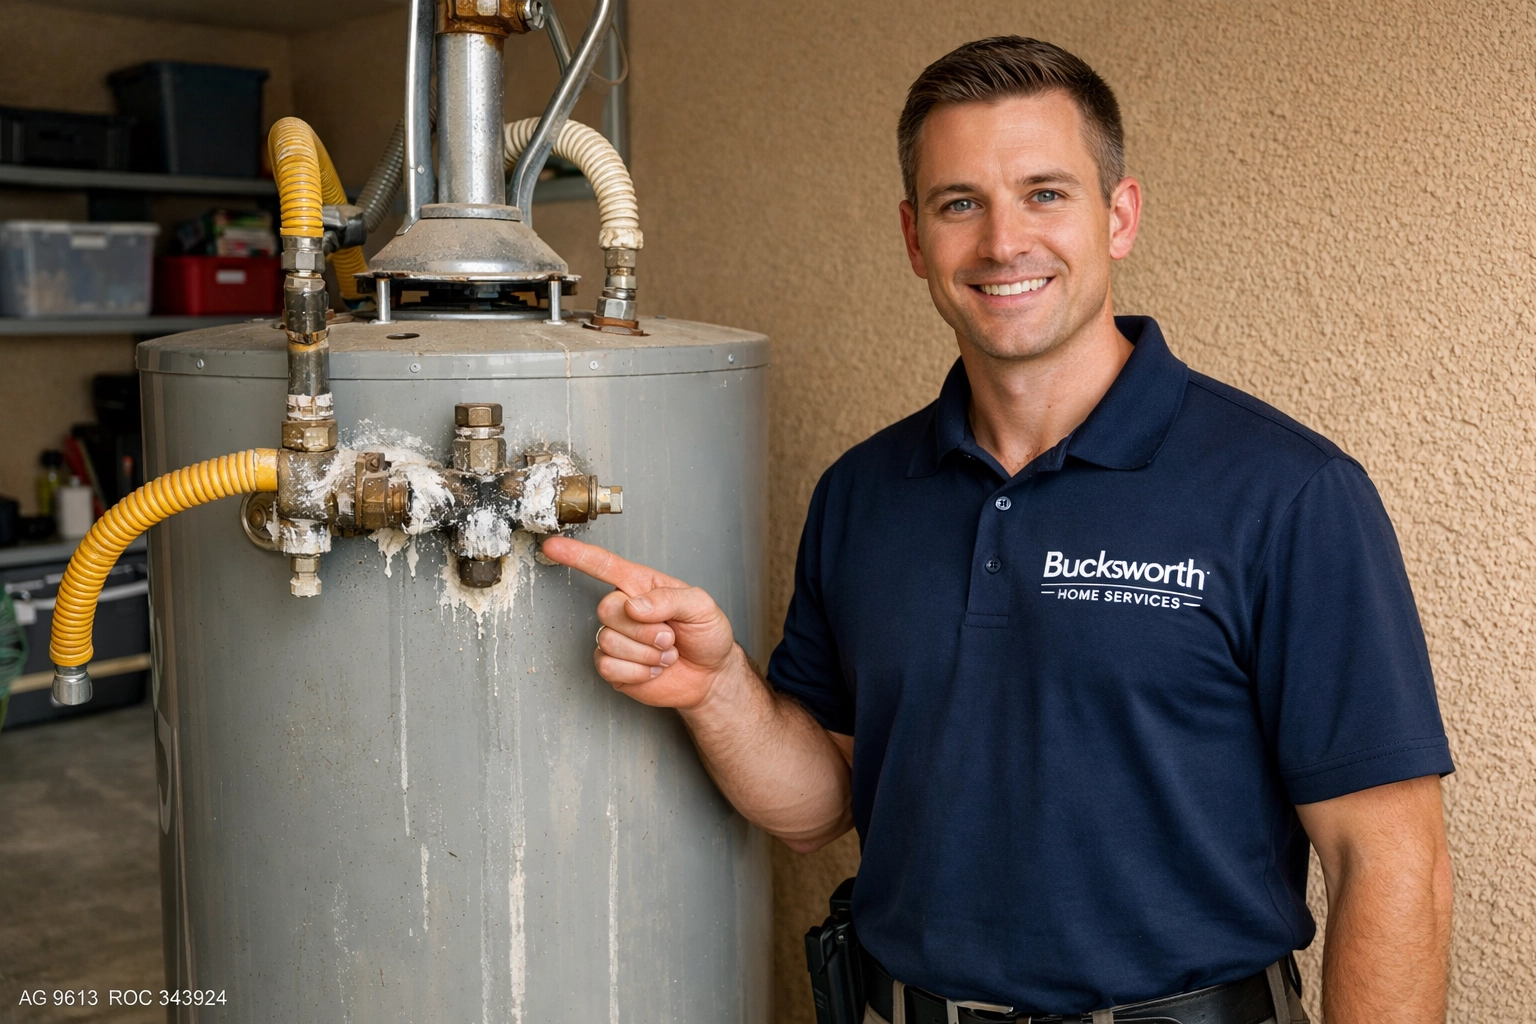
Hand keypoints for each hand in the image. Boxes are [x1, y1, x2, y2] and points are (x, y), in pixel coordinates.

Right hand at [540, 535, 739, 709]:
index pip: (604, 566)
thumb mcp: (702, 606)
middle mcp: (625, 609)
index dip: (577, 555)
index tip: (553, 547)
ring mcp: (617, 637)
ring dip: (646, 653)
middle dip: (644, 629)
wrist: (710, 675)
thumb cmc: (707, 635)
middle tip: (669, 637)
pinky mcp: (614, 666)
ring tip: (665, 653)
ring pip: (608, 640)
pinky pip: (608, 666)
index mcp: (642, 586)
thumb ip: (670, 598)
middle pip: (607, 609)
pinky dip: (637, 672)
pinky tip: (653, 669)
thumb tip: (634, 605)